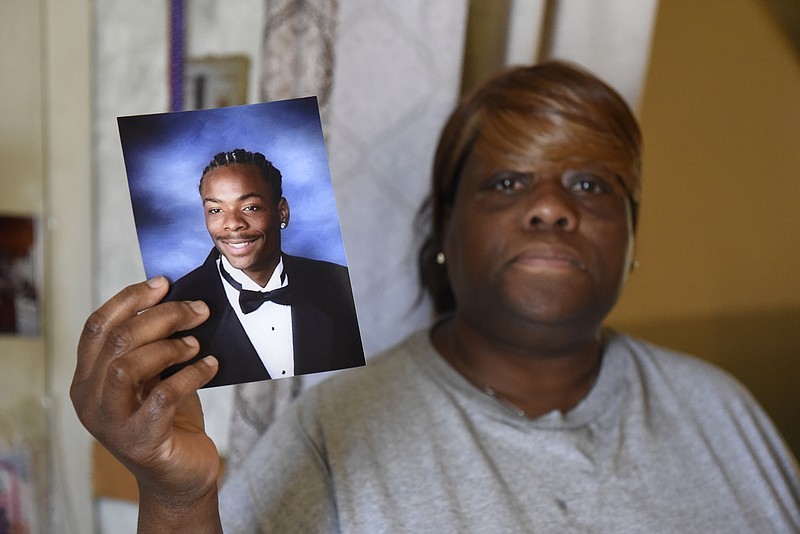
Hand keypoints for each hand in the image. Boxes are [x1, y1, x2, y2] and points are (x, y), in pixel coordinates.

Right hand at [71, 277, 221, 530]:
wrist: (179, 476)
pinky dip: (191, 374)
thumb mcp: (153, 377)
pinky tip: (210, 366)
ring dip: (169, 346)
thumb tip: (175, 297)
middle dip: (163, 316)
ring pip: (128, 365)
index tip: (163, 283)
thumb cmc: (168, 419)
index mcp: (87, 378)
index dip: (130, 299)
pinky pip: (163, 396)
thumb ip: (151, 345)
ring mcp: (111, 422)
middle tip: (198, 309)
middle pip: (117, 339)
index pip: (97, 326)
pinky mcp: (140, 440)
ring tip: (197, 343)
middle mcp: (90, 399)